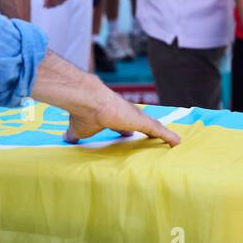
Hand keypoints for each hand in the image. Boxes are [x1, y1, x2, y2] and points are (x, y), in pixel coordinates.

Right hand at [29, 53, 179, 145]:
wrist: (89, 100)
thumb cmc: (83, 114)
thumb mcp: (78, 129)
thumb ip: (73, 134)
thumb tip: (65, 137)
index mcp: (112, 116)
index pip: (123, 123)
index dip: (127, 129)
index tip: (129, 134)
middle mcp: (127, 114)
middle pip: (142, 123)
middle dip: (149, 130)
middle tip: (156, 138)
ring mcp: (136, 117)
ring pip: (154, 126)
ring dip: (162, 133)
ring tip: (172, 142)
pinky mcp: (143, 122)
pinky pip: (160, 131)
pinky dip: (169, 137)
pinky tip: (178, 143)